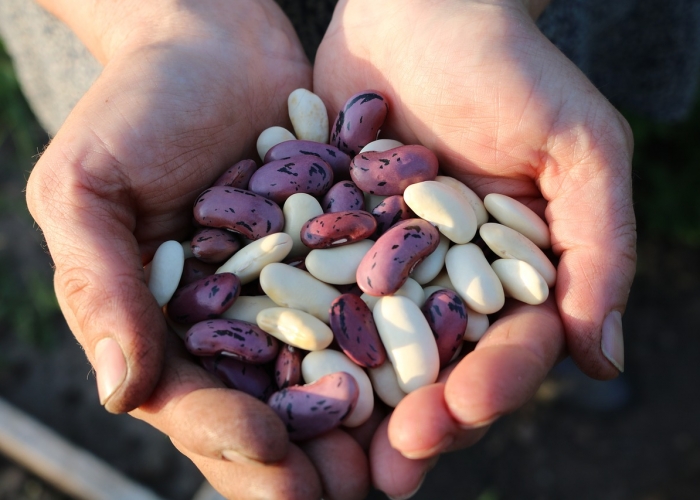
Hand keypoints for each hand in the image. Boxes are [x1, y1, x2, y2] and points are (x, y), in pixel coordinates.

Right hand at [26, 0, 370, 496]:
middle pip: (274, 408)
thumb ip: (100, 284)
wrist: (213, 38)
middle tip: (356, 488)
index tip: (273, 460)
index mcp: (171, 325)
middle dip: (310, 457)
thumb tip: (120, 391)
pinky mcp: (351, 250)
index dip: (230, 440)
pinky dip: (405, 333)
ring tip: (408, 449)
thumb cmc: (136, 107)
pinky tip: (439, 363)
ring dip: (369, 417)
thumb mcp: (89, 188)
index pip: (196, 404)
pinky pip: (379, 301)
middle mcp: (242, 321)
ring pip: (335, 371)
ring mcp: (301, 290)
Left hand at [315, 0, 634, 495]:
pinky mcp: (327, 238)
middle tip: (390, 469)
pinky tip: (270, 372)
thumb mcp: (577, 148)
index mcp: (512, 273)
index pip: (510, 348)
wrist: (422, 10)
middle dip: (418, 417)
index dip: (492, 387)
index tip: (461, 412)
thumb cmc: (510, 68)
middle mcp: (446, 280)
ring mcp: (382, 264)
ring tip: (325, 445)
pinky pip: (309, 292)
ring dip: (351, 400)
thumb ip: (598, 249)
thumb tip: (602, 362)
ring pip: (370, 346)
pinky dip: (291, 331)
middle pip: (437, 365)